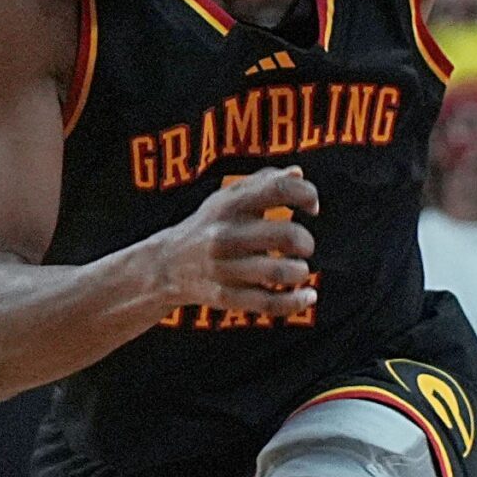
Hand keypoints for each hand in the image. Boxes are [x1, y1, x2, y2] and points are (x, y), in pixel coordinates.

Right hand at [156, 165, 318, 315]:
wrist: (166, 265)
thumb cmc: (209, 227)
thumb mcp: (227, 198)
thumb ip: (263, 183)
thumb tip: (297, 173)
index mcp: (231, 204)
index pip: (279, 189)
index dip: (306, 195)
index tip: (311, 208)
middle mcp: (226, 234)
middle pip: (286, 236)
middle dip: (306, 242)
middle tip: (303, 247)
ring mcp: (224, 267)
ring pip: (279, 272)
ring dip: (301, 272)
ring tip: (299, 270)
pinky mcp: (225, 296)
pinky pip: (269, 303)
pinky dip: (296, 302)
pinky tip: (307, 296)